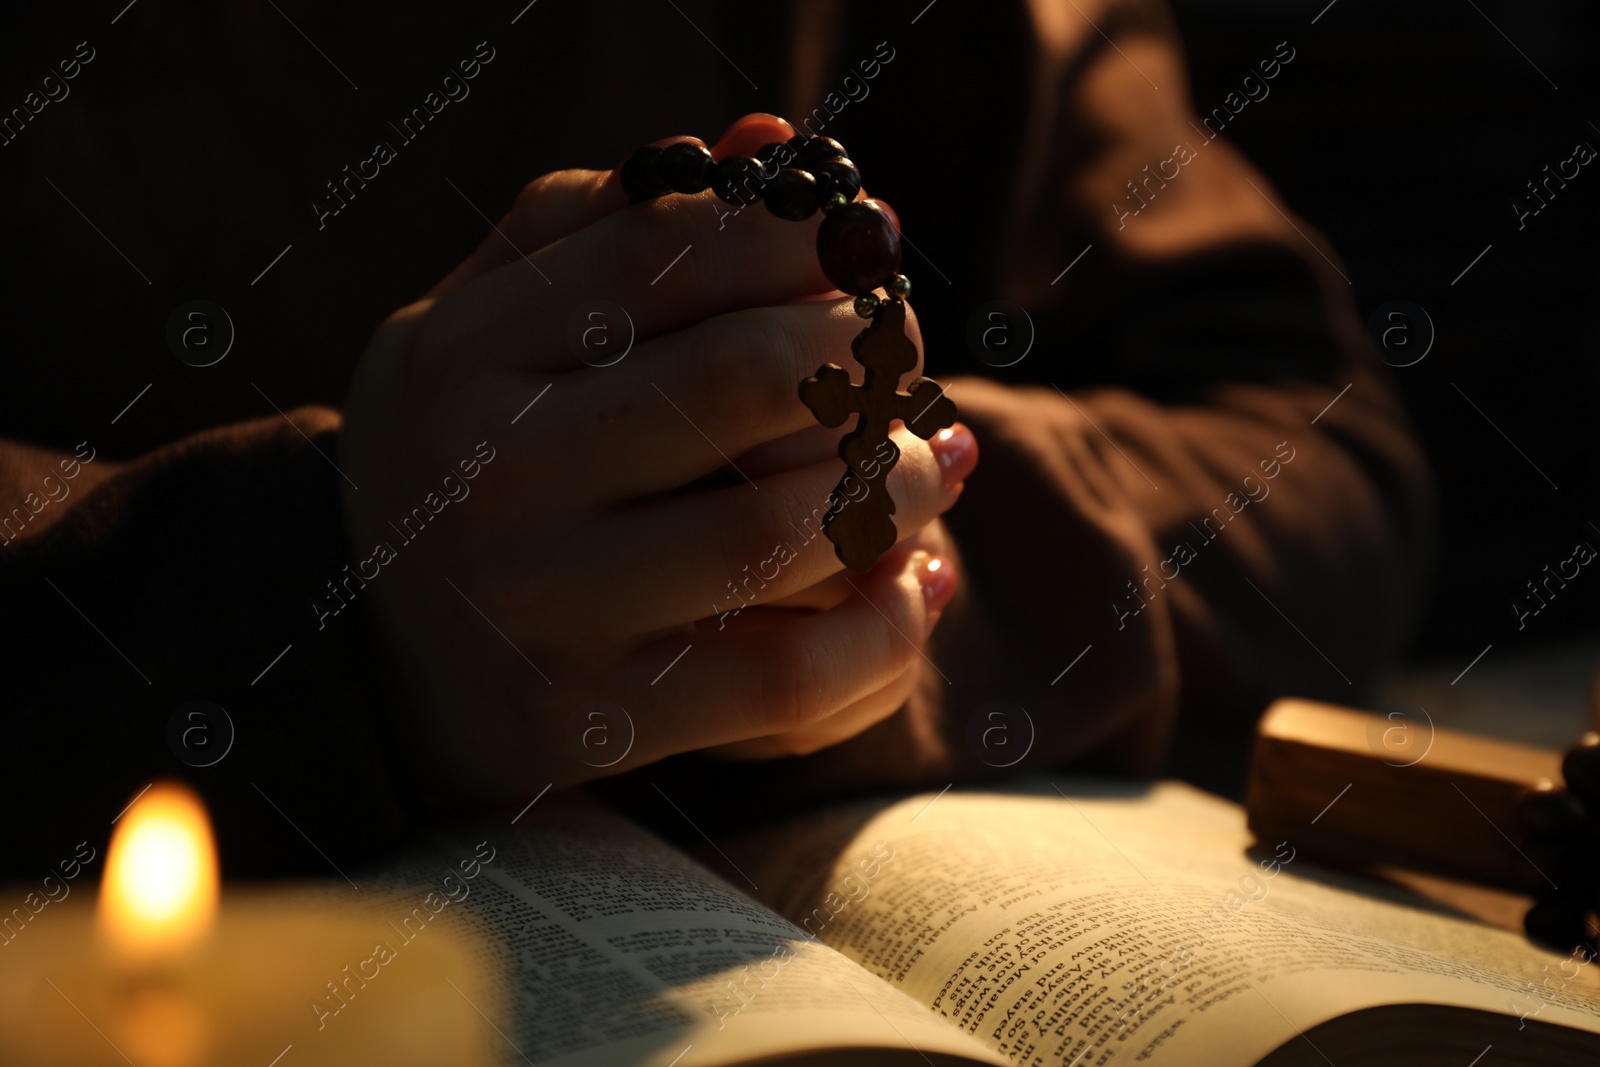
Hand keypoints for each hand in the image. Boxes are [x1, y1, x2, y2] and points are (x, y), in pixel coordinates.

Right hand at [337, 116, 975, 803]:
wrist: (374, 658)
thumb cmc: (474, 455)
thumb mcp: (494, 322)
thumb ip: (610, 226)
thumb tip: (767, 145)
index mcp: (469, 352)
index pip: (673, 247)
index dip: (803, 235)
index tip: (857, 248)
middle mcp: (498, 476)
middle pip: (753, 377)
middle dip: (868, 352)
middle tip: (895, 357)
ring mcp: (549, 610)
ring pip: (790, 530)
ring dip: (899, 485)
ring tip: (920, 465)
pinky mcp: (602, 724)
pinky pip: (796, 680)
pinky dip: (890, 626)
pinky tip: (912, 580)